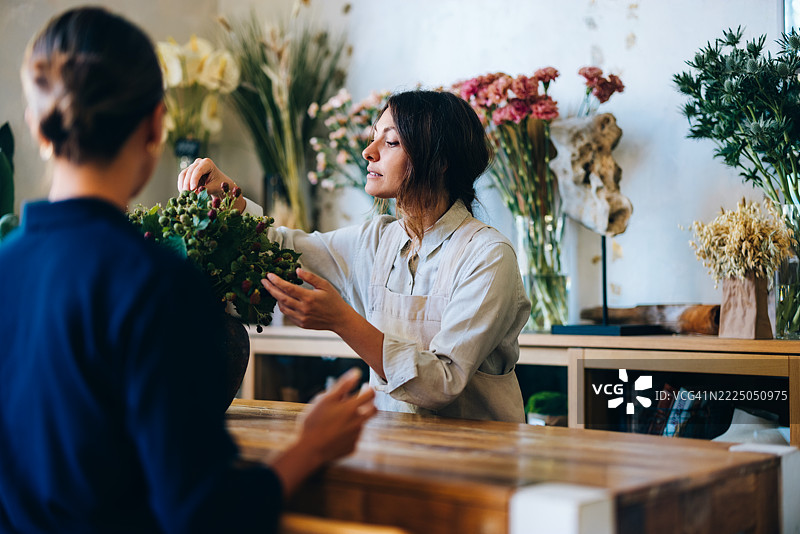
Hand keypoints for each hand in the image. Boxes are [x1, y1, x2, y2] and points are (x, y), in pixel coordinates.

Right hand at [177, 158, 244, 211]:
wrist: (218, 184)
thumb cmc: (219, 184)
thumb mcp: (215, 187)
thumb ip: (206, 190)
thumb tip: (195, 193)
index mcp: (207, 163)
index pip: (198, 170)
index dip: (194, 179)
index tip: (192, 189)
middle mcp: (199, 162)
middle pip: (189, 172)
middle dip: (187, 183)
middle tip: (187, 194)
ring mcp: (192, 166)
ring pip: (183, 174)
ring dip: (183, 185)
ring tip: (185, 195)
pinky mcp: (188, 172)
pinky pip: (182, 178)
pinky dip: (182, 186)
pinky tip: (184, 193)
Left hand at [261, 268, 351, 332]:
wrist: (339, 319)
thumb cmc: (333, 300)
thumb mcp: (324, 285)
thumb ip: (310, 277)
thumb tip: (297, 270)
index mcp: (309, 298)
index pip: (288, 288)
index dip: (277, 281)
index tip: (269, 275)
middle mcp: (303, 309)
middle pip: (281, 298)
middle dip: (270, 289)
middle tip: (263, 281)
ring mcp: (301, 318)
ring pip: (282, 308)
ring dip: (276, 298)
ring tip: (274, 290)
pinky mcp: (301, 324)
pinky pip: (288, 315)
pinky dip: (284, 307)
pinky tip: (284, 301)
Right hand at [270, 367, 375, 495]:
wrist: (310, 449)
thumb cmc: (315, 422)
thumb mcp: (326, 399)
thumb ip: (343, 385)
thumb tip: (357, 373)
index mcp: (353, 408)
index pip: (371, 394)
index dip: (369, 388)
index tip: (365, 386)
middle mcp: (359, 422)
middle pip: (373, 410)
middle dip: (370, 403)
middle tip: (362, 400)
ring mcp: (356, 436)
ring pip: (362, 423)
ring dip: (357, 418)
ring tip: (341, 417)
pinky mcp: (351, 447)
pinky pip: (354, 437)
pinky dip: (348, 432)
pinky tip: (336, 432)